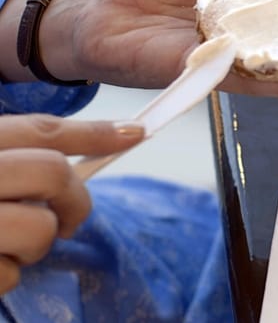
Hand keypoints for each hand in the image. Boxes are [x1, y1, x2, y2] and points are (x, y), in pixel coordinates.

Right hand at [0, 115, 143, 293]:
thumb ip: (9, 159)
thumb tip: (74, 164)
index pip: (40, 132)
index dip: (95, 132)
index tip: (135, 134)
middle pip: (52, 175)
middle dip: (74, 199)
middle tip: (69, 218)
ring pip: (39, 230)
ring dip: (34, 244)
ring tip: (5, 244)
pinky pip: (10, 275)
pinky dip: (4, 276)